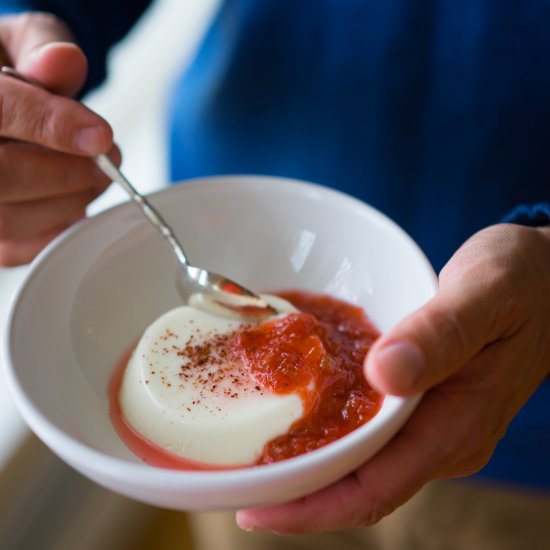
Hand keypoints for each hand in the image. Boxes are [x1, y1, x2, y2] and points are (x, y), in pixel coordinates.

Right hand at [0, 12, 116, 265]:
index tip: (101, 135)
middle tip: (108, 162)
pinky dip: (54, 229)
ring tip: (93, 178)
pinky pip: (15, 248)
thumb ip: (41, 50)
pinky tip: (71, 203)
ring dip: (68, 202)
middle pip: (4, 176)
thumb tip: (65, 61)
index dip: (52, 125)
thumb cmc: (3, 74)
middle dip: (68, 172)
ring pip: (10, 218)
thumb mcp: (17, 42)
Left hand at [237, 223, 549, 533]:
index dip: (312, 507)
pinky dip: (329, 430)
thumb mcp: (484, 295)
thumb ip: (439, 335)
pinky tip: (297, 414)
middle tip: (235, 480)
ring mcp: (433, 424)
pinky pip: (370, 432)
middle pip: (359, 484)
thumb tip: (384, 374)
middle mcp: (442, 437)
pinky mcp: (424, 404)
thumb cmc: (523, 282)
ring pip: (361, 462)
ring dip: (308, 463)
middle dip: (297, 492)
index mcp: (457, 424)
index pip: (375, 488)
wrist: (548, 279)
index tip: (255, 510)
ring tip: (252, 456)